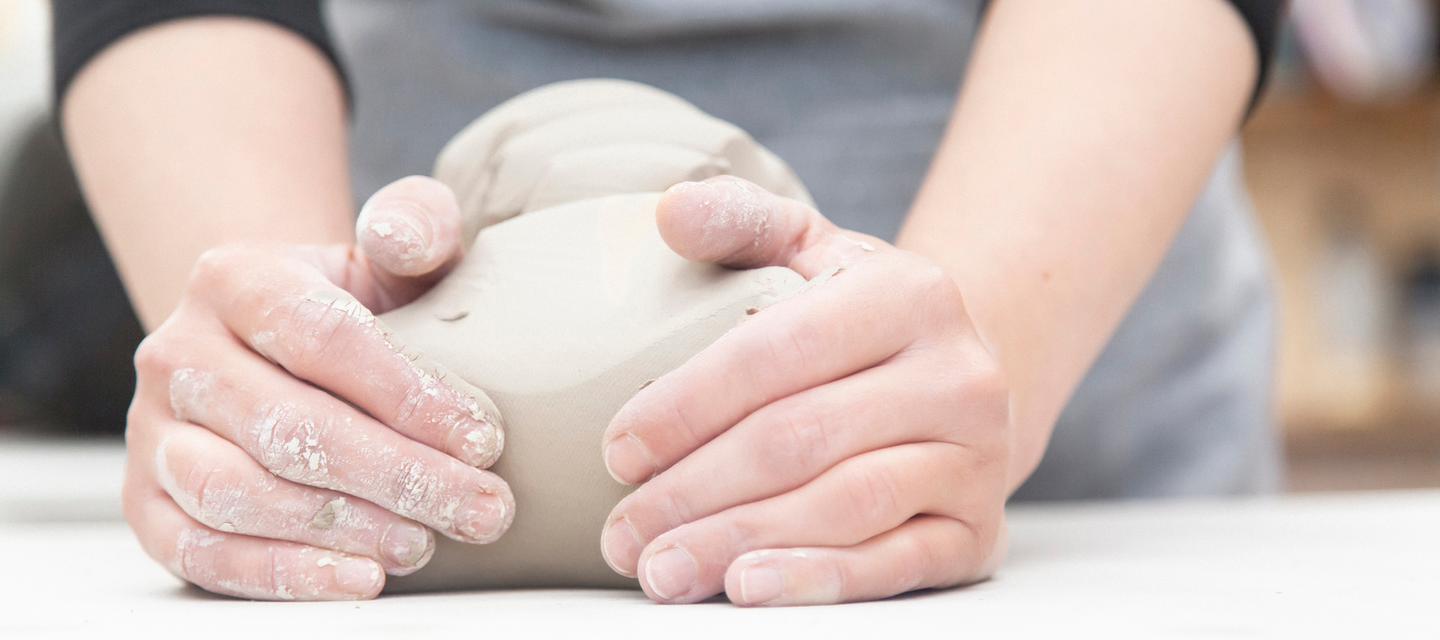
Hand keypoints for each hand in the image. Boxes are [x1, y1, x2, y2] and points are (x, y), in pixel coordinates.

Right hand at [122, 176, 513, 600]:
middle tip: (482, 508)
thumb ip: (418, 223)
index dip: (409, 395)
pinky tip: (360, 577)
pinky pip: (200, 551)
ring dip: (344, 528)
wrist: (277, 349)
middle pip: (287, 426)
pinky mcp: (145, 500)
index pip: (321, 339)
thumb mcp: (394, 256)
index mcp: (234, 278)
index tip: (485, 439)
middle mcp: (177, 352)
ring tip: (428, 542)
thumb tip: (404, 237)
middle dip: (399, 476)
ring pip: (237, 493)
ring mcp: (151, 430)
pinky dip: (282, 574)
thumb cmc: (357, 305)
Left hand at [598, 176, 1009, 605]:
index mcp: (909, 294)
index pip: (778, 352)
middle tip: (623, 533)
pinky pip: (896, 564)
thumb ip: (744, 222)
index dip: (687, 405)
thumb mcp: (814, 253)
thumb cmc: (862, 322)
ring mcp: (977, 457)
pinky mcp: (979, 530)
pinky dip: (819, 581)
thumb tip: (671, 211)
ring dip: (740, 542)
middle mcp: (957, 374)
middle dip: (695, 492)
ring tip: (663, 570)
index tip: (617, 452)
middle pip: (801, 438)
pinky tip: (748, 588)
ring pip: (844, 506)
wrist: (962, 384)